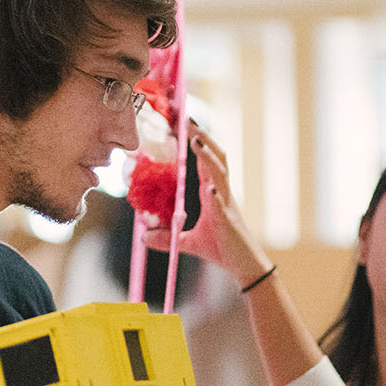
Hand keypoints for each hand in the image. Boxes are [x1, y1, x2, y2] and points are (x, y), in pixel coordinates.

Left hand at [142, 122, 272, 285]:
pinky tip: (210, 191)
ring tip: (196, 141)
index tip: (186, 124)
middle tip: (190, 120)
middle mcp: (222, 193)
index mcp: (213, 192)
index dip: (198, 141)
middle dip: (204, 137)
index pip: (205, 161)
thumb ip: (166, 237)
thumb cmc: (222, 249)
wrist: (243, 265)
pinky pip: (222, 206)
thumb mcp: (187, 242)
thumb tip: (143, 236)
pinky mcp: (228, 222)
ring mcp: (227, 205)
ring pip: (220, 173)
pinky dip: (216, 196)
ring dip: (208, 157)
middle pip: (216, 157)